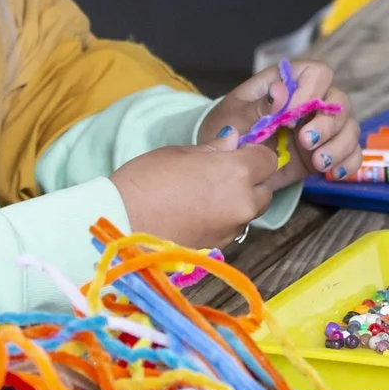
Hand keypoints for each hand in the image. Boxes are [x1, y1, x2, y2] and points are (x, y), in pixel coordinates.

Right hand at [109, 139, 304, 250]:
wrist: (120, 224)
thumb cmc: (145, 181)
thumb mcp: (179, 154)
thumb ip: (213, 150)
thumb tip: (233, 142)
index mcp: (237, 173)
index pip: (269, 160)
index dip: (255, 154)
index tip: (238, 152)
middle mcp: (242, 203)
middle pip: (265, 190)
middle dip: (252, 181)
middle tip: (223, 174)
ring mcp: (232, 229)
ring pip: (250, 212)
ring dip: (239, 202)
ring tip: (207, 195)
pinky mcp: (218, 247)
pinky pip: (232, 229)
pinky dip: (224, 220)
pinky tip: (198, 214)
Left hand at [200, 61, 360, 182]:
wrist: (229, 165)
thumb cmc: (229, 130)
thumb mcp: (235, 117)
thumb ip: (259, 105)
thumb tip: (280, 91)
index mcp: (290, 83)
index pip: (317, 73)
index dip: (310, 92)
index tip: (288, 117)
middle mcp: (312, 102)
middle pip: (340, 102)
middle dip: (327, 125)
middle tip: (305, 142)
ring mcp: (322, 128)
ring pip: (350, 129)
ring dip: (339, 146)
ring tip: (318, 164)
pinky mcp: (327, 152)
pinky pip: (351, 154)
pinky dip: (348, 164)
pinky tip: (333, 173)